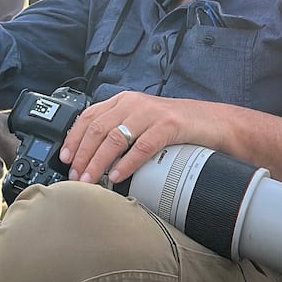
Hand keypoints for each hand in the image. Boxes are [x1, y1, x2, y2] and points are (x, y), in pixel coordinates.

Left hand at [58, 93, 219, 185]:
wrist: (215, 123)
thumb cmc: (177, 127)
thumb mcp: (142, 122)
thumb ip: (120, 131)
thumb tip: (90, 157)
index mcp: (124, 101)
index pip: (89, 116)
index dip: (74, 138)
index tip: (65, 159)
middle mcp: (134, 103)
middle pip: (98, 129)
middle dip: (83, 156)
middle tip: (75, 178)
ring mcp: (152, 113)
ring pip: (115, 137)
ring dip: (98, 162)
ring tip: (90, 181)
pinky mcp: (169, 126)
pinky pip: (142, 146)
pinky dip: (127, 163)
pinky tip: (118, 177)